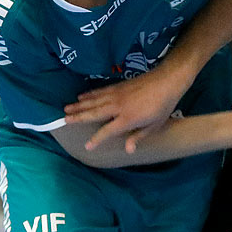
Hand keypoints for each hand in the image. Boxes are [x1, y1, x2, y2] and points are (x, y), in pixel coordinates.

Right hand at [64, 62, 190, 153]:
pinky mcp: (118, 86)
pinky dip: (89, 94)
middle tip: (64, 120)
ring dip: (79, 105)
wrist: (167, 80)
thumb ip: (139, 136)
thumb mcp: (155, 125)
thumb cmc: (163, 106)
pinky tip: (81, 96)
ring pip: (94, 100)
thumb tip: (128, 150)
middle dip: (78, 117)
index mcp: (128, 119)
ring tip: (66, 108)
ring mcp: (117, 94)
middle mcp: (118, 106)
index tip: (87, 146)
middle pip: (94, 113)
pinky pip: (100, 91)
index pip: (108, 131)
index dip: (97, 139)